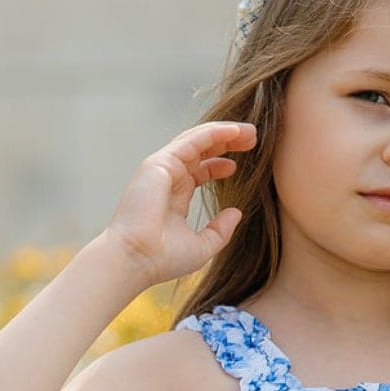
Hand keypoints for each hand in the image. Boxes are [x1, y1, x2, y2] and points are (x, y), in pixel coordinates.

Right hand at [102, 121, 257, 288]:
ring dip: (224, 132)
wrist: (137, 258)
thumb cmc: (163, 259)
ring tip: (250, 132)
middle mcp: (168, 178)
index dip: (219, 164)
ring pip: (198, 140)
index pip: (199, 171)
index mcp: (175, 196)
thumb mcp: (202, 246)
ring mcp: (163, 168)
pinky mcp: (161, 162)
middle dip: (226, 142)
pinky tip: (234, 131)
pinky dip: (214, 132)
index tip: (239, 165)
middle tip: (252, 139)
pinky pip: (193, 140)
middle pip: (200, 150)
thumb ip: (220, 230)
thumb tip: (236, 212)